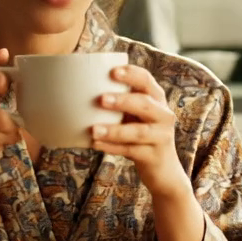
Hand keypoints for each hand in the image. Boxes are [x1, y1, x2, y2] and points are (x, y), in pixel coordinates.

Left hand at [91, 64, 188, 196]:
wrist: (162, 168)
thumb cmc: (139, 133)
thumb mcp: (134, 114)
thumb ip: (118, 101)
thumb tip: (78, 87)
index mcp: (156, 98)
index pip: (146, 80)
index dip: (132, 74)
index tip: (112, 72)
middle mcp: (163, 115)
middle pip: (145, 104)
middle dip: (123, 100)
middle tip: (101, 99)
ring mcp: (161, 136)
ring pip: (138, 132)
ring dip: (114, 130)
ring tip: (93, 130)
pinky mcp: (154, 156)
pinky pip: (131, 151)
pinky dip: (112, 147)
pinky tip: (95, 144)